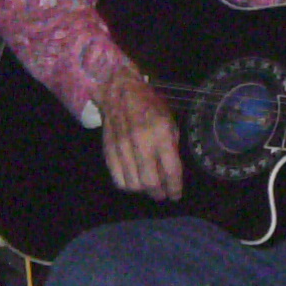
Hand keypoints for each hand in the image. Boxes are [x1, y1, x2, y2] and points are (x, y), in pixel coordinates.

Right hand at [96, 65, 183, 199]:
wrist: (119, 91)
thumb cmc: (150, 106)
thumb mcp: (169, 122)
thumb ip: (171, 148)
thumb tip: (169, 175)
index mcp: (161, 133)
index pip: (171, 170)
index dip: (175, 188)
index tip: (176, 195)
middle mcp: (141, 142)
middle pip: (150, 182)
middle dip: (159, 193)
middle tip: (163, 194)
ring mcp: (122, 147)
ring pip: (133, 184)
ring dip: (143, 190)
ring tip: (149, 187)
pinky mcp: (108, 150)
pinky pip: (117, 179)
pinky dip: (127, 185)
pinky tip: (134, 180)